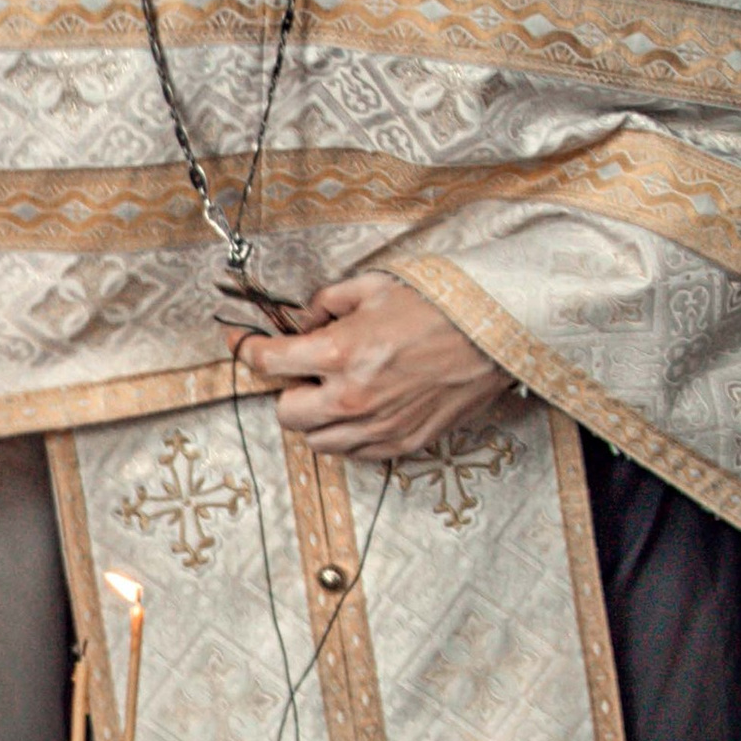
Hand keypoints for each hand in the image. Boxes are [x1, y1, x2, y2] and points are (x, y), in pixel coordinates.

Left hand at [232, 272, 509, 461]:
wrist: (497, 334)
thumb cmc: (440, 307)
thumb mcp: (375, 288)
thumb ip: (326, 303)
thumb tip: (302, 319)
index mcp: (340, 353)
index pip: (268, 362)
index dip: (248, 351)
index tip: (243, 346)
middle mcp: (352, 398)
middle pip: (285, 412)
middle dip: (289, 389)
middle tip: (308, 371)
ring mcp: (377, 427)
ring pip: (316, 440)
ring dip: (317, 417)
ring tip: (339, 390)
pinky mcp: (402, 443)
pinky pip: (353, 452)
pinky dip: (348, 434)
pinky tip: (364, 409)